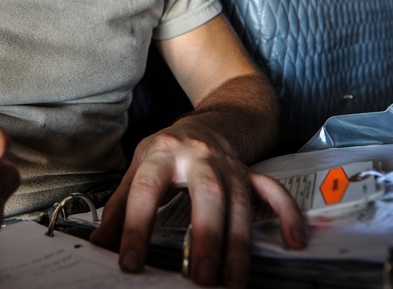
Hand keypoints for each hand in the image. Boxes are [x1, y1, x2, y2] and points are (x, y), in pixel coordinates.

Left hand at [89, 121, 305, 287]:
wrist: (213, 120)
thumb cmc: (170, 150)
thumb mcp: (139, 166)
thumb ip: (120, 204)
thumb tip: (99, 241)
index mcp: (163, 153)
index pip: (146, 191)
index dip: (135, 227)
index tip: (129, 262)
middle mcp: (200, 157)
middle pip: (206, 195)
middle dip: (205, 237)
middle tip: (199, 278)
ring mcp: (231, 165)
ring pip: (240, 202)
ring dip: (239, 244)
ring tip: (234, 282)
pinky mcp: (253, 173)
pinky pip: (274, 192)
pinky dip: (287, 216)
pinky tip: (294, 241)